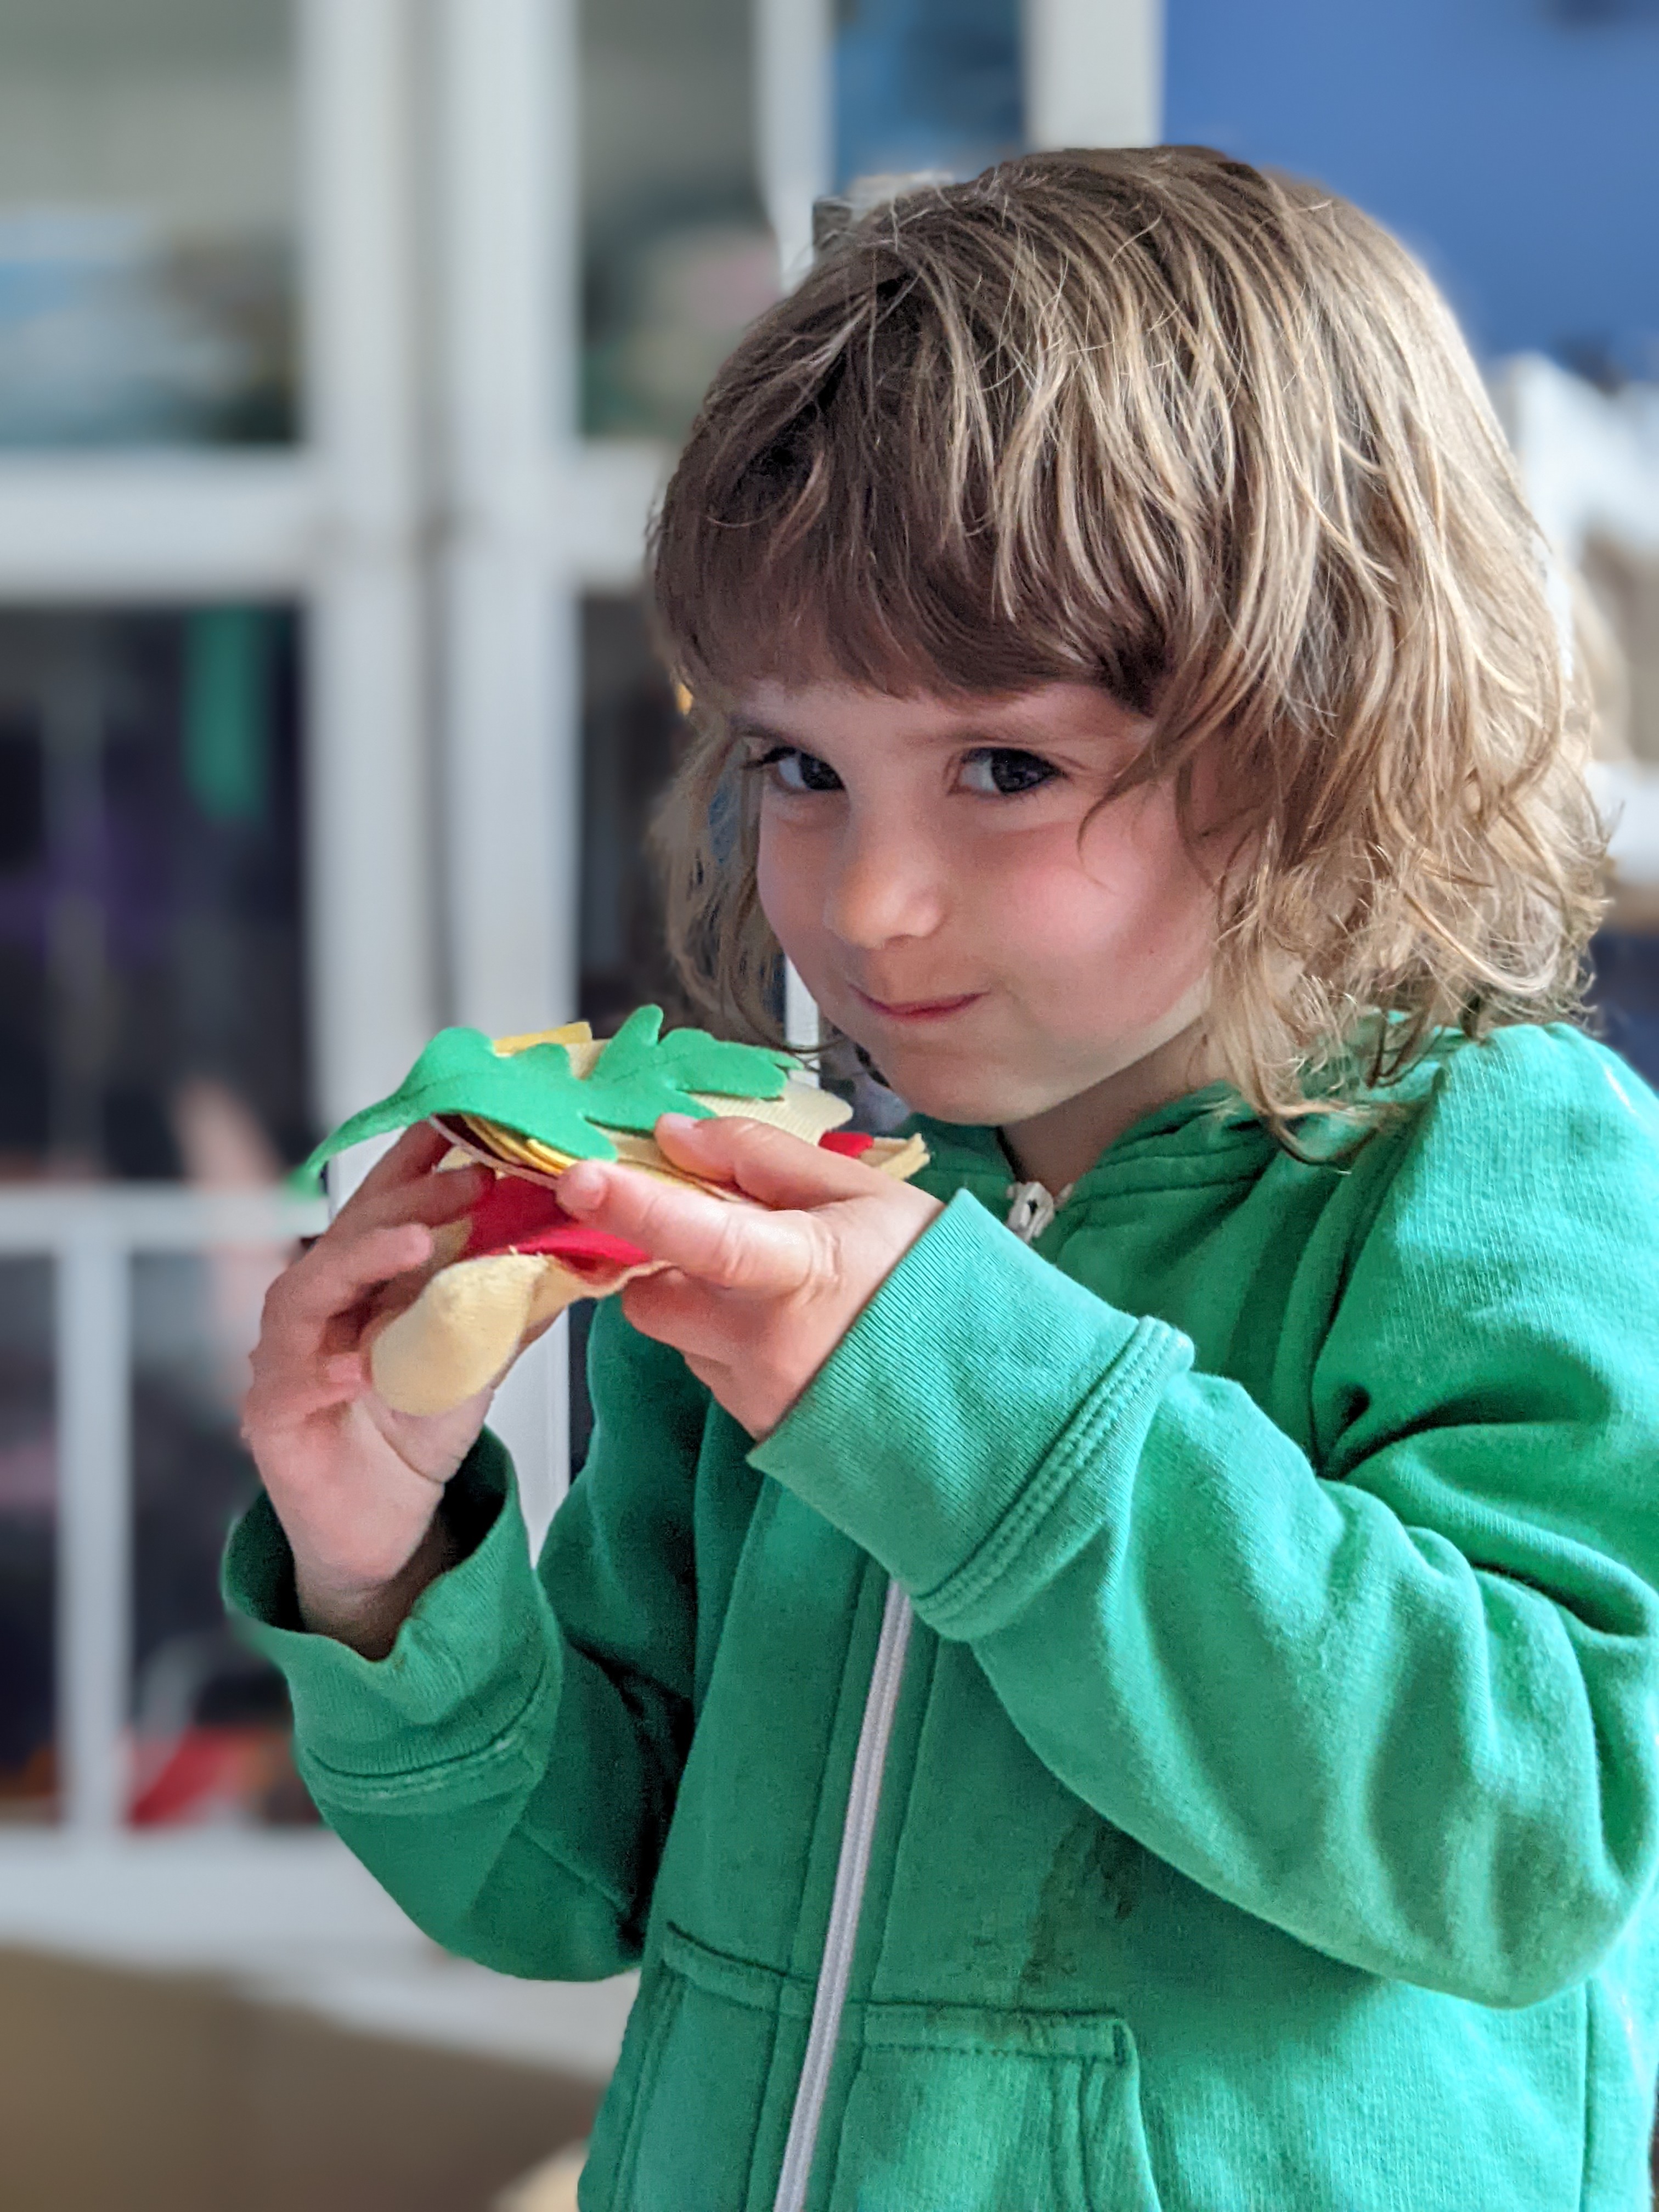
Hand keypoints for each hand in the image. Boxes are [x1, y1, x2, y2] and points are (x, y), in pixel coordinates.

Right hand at [242, 1126, 495, 1653]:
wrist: (380, 1524)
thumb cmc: (414, 1428)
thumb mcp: (475, 1359)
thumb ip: (509, 1306)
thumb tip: (576, 1253)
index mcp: (363, 1278)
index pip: (387, 1201)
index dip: (417, 1157)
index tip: (463, 1116)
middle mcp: (318, 1303)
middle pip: (353, 1232)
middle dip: (410, 1198)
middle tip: (471, 1179)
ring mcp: (286, 1354)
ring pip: (308, 1289)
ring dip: (362, 1261)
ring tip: (415, 1244)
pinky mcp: (271, 1413)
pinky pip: (289, 1379)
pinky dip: (322, 1367)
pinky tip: (356, 1366)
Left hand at [556, 1114, 941, 1437]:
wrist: (993, 1402)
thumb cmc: (936, 1283)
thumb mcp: (865, 1196)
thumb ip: (764, 1161)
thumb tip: (676, 1135)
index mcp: (799, 1271)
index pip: (700, 1235)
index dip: (635, 1204)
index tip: (580, 1175)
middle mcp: (765, 1345)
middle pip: (651, 1296)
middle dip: (663, 1263)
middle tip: (720, 1234)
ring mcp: (759, 1395)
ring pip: (682, 1337)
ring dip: (704, 1305)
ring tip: (787, 1290)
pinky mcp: (760, 1429)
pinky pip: (714, 1373)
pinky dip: (733, 1344)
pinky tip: (797, 1333)